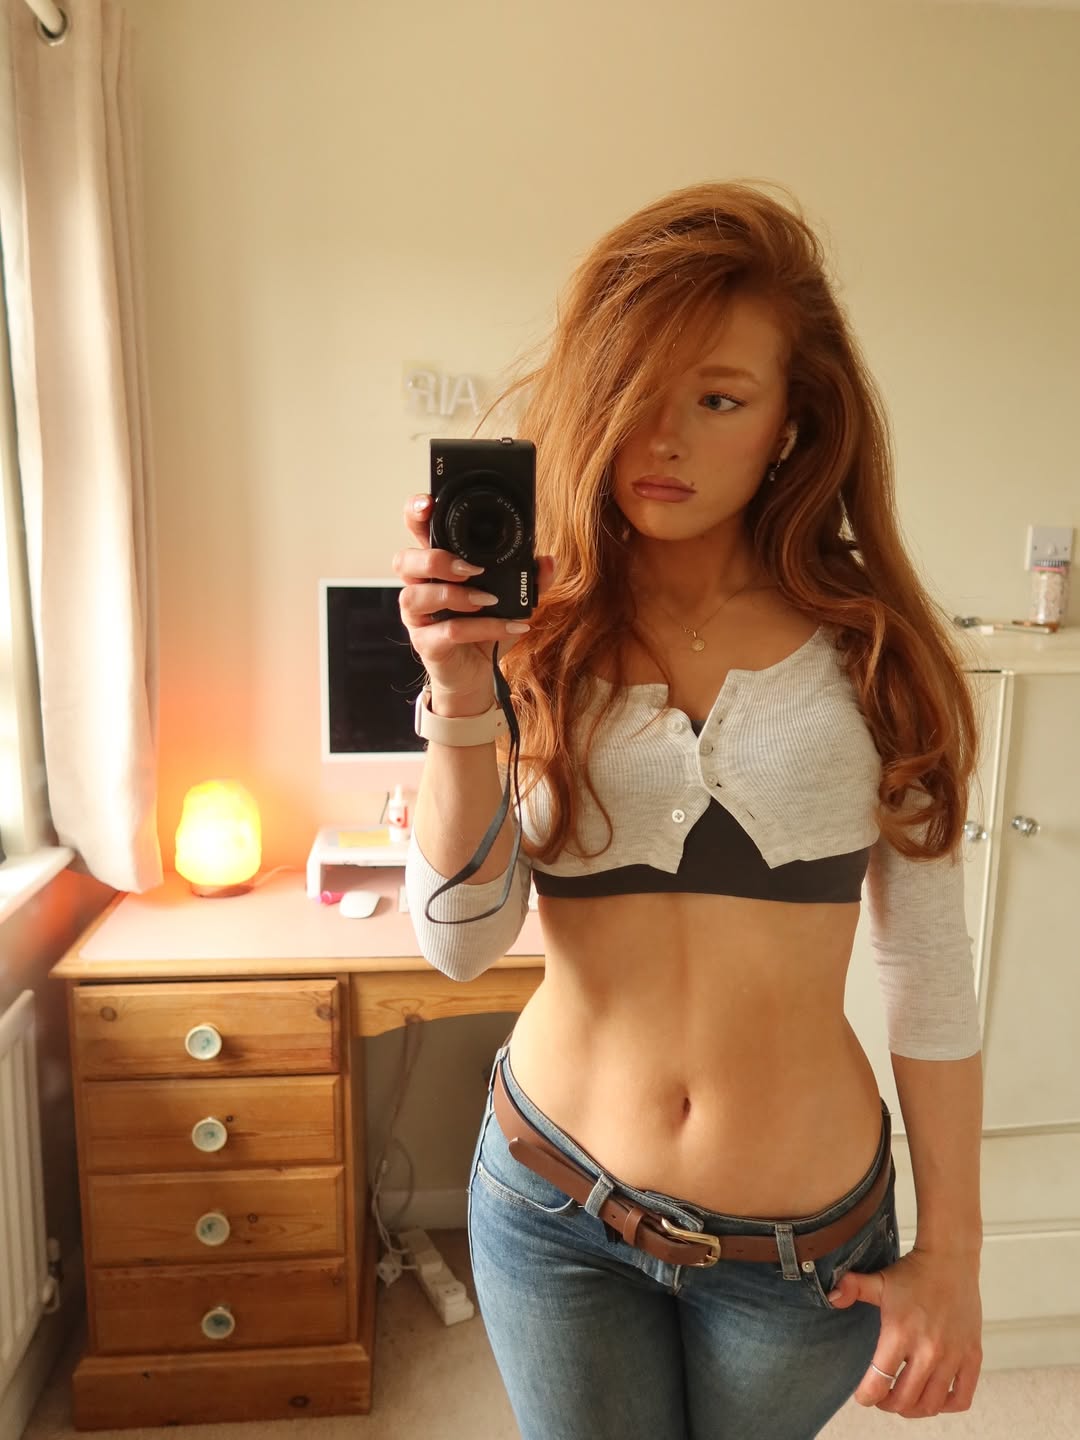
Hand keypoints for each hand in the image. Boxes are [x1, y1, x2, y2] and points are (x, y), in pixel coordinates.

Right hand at [393, 493, 556, 702]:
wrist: (476, 677)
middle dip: (434, 559)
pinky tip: (509, 626)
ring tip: (488, 599)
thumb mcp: (511, 600)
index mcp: (435, 567)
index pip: (416, 532)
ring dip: (455, 595)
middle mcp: (419, 587)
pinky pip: (448, 631)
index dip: (415, 513)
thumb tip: (548, 560)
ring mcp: (418, 617)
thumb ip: (528, 578)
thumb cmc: (484, 631)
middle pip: (404, 560)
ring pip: (417, 595)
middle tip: (470, 568)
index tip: (429, 503)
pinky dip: (482, 627)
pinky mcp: (427, 644)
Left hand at [826, 1247, 982, 1416]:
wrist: (950, 1260)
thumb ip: (851, 1288)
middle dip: (888, 1405)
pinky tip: (935, 1397)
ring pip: (932, 1404)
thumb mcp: (878, 1280)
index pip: (879, 1382)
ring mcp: (952, 1355)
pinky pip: (961, 1398)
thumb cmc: (913, 1273)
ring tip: (905, 1399)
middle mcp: (927, 1349)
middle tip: (882, 1398)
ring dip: (914, 1409)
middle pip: (905, 1400)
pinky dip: (947, 1406)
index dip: (867, 1396)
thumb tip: (831, 1297)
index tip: (863, 1395)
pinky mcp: (972, 1357)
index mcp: (900, 1332)